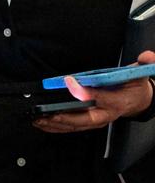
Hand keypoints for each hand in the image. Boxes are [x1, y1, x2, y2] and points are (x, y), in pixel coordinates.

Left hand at [33, 51, 154, 133]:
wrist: (139, 101)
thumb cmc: (134, 87)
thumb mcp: (140, 74)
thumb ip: (145, 64)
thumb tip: (147, 56)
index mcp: (117, 101)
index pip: (99, 97)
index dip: (84, 90)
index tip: (69, 81)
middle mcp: (105, 113)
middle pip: (83, 118)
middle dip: (63, 117)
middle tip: (45, 113)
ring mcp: (97, 119)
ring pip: (75, 125)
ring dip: (55, 124)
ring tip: (38, 120)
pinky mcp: (90, 121)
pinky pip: (72, 126)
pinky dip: (57, 126)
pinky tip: (43, 124)